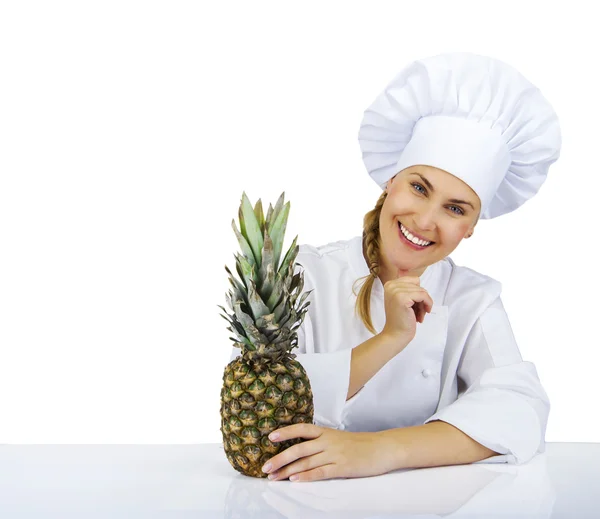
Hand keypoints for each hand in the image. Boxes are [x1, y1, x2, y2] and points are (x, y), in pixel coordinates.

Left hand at [261, 423, 394, 481]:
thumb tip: (301, 448)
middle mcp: (328, 441)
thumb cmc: (359, 444)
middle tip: (265, 468)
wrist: (381, 448)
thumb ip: (321, 441)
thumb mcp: (338, 437)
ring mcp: (334, 454)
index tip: (270, 437)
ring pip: (306, 462)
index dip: (286, 432)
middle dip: (280, 458)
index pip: (302, 429)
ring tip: (274, 478)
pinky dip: (306, 476)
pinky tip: (295, 479)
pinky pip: (321, 472)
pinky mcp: (342, 467)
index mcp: (326, 432)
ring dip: (288, 470)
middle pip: (299, 448)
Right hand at [381, 269, 432, 341]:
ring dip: (424, 304)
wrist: (395, 335)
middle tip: (417, 313)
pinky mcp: (402, 298)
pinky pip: (424, 295)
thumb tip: (418, 280)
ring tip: (418, 315)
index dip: (418, 293)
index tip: (416, 305)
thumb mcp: (402, 299)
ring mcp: (396, 291)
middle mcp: (391, 285)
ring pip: (422, 290)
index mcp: (389, 284)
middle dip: (421, 299)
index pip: (414, 280)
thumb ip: (408, 288)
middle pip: (418, 285)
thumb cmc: (401, 319)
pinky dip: (427, 305)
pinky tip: (422, 315)